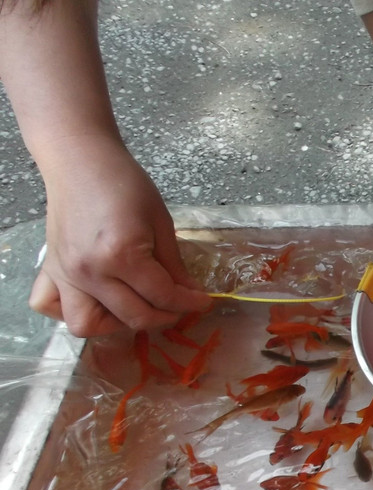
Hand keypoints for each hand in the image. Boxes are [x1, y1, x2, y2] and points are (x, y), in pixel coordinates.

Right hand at [28, 135, 209, 336]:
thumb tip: (190, 293)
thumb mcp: (161, 223)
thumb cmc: (124, 183)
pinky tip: (96, 302)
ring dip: (116, 324)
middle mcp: (89, 272)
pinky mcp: (50, 269)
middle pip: (133, 316)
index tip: (203, 303)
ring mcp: (65, 274)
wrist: (81, 161)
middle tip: (178, 304)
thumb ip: (174, 265)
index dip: (190, 303)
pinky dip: (72, 311)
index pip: (163, 296)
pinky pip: (49, 306)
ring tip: (136, 306)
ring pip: (87, 325)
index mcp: (121, 256)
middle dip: (164, 316)